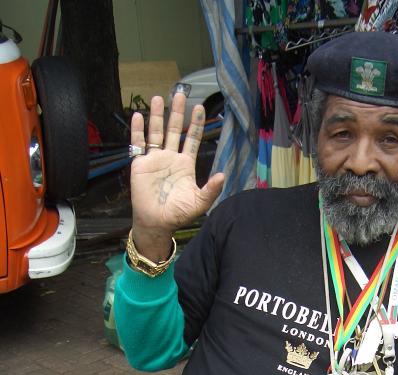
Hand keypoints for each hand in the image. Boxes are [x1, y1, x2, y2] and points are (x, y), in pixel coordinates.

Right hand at [129, 93, 224, 258]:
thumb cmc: (178, 214)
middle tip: (179, 94)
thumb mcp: (199, 203)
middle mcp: (170, 157)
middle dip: (177, 112)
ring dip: (157, 116)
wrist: (157, 222)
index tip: (199, 108)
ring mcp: (155, 159)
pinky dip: (137, 130)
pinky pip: (138, 144)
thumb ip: (211, 190)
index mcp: (185, 164)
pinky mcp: (140, 164)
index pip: (192, 139)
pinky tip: (139, 116)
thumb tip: (223, 175)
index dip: (196, 124)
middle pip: (175, 130)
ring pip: (156, 132)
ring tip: (158, 98)